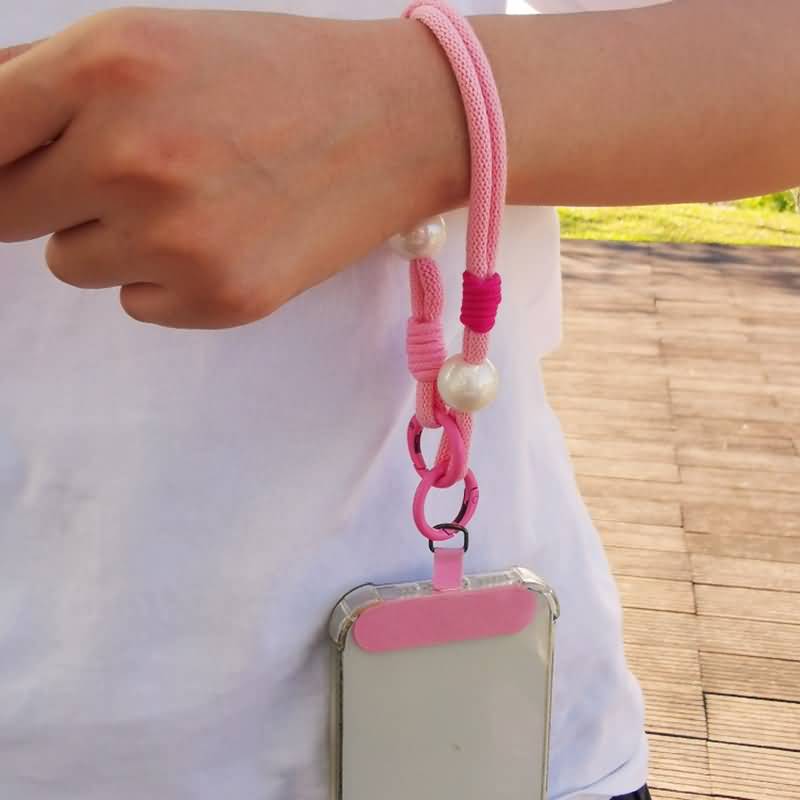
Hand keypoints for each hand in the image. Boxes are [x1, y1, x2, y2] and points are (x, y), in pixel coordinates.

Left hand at [0, 8, 468, 327]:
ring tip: (191, 201)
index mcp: (107, 68)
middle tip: (107, 176)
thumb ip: (46, 80)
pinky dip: (165, 279)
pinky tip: (224, 238)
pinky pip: (137, 302)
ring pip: (73, 262)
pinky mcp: (219, 298)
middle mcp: (132, 157)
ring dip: (110, 238)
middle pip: (7, 214)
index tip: (11, 170)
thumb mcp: (152, 41)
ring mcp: (178, 239)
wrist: (392, 124)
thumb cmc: (273, 75)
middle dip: (42, 197)